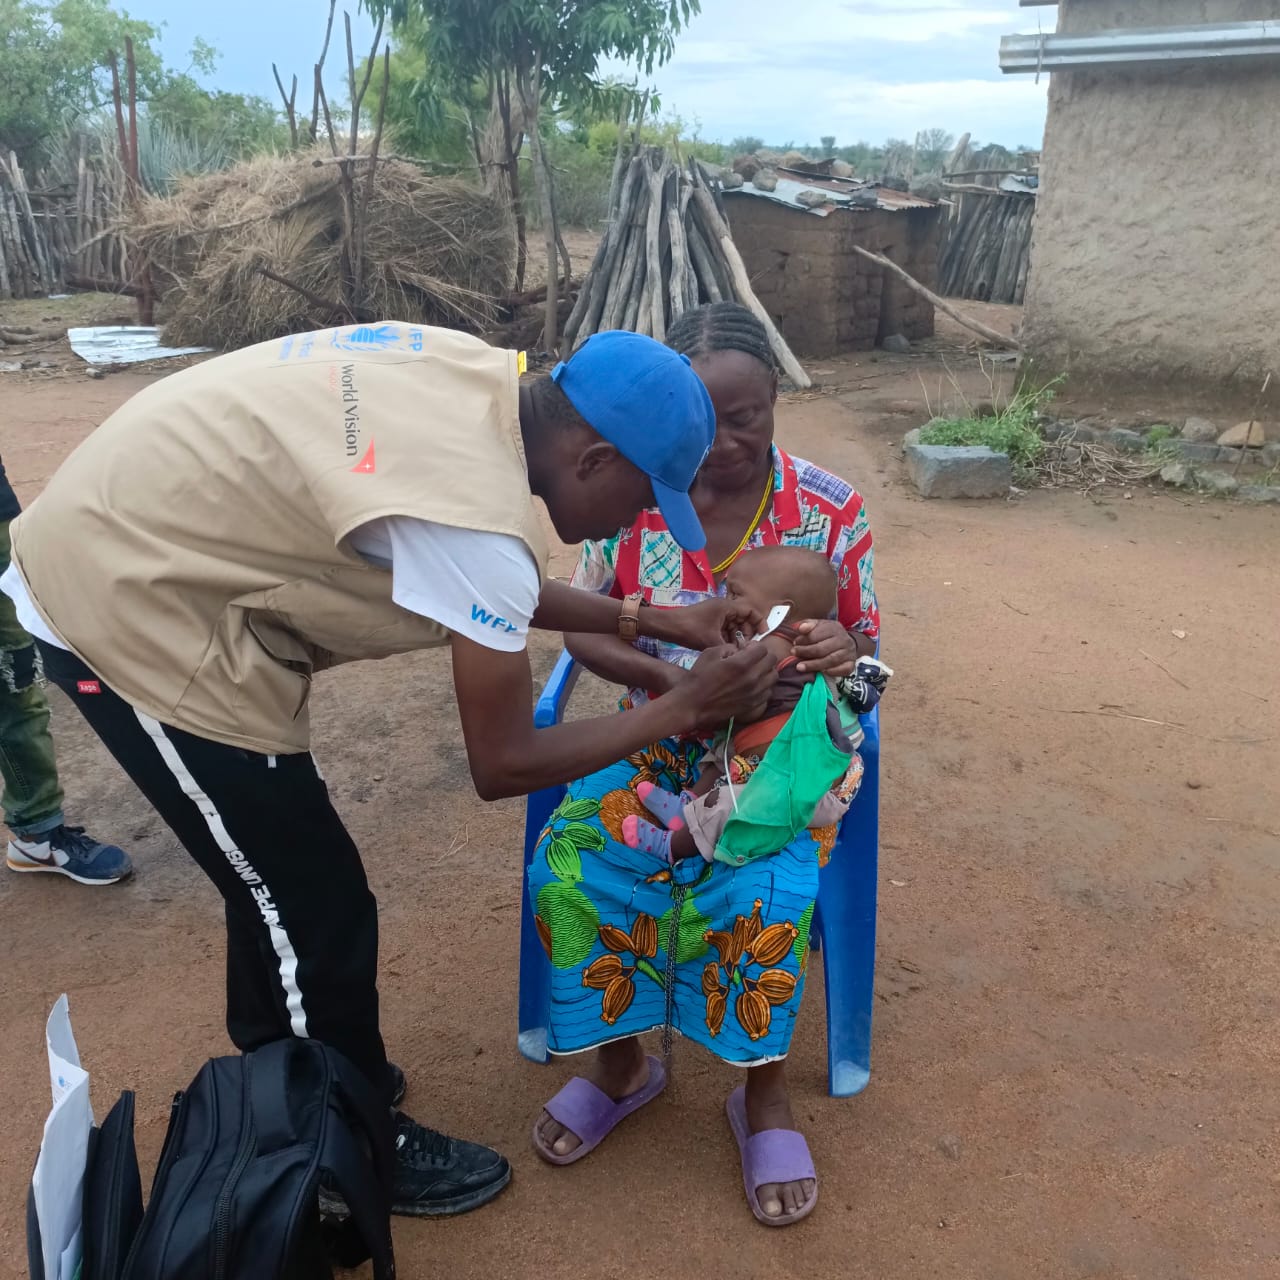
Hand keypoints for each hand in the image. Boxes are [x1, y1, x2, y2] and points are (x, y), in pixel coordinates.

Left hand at [645, 597, 763, 650]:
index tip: (762, 636)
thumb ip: (730, 648)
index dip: (759, 623)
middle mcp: (723, 607)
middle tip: (747, 648)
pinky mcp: (710, 620)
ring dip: (737, 637)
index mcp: (727, 606)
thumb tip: (743, 656)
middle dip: (747, 633)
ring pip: (734, 625)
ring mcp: (716, 613)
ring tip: (737, 650)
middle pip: (743, 619)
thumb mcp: (712, 641)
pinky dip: (728, 637)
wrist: (668, 626)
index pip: (751, 611)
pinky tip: (727, 649)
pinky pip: (725, 628)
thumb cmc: (690, 630)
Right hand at [672, 642, 776, 730]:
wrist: (693, 704)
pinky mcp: (753, 704)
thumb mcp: (710, 653)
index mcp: (741, 663)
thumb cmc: (699, 677)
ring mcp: (755, 693)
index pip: (763, 648)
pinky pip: (769, 691)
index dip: (754, 646)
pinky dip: (764, 685)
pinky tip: (753, 685)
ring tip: (754, 671)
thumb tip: (741, 649)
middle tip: (751, 658)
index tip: (746, 648)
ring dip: (766, 670)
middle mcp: (752, 678)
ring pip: (774, 676)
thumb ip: (730, 647)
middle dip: (763, 656)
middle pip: (772, 660)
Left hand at [792, 619, 860, 676]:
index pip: (817, 634)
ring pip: (830, 660)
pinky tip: (821, 673)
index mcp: (834, 628)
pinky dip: (832, 672)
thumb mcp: (818, 625)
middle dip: (806, 652)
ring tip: (800, 667)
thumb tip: (800, 628)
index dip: (804, 640)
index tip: (794, 643)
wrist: (846, 642)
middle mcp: (843, 640)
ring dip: (814, 665)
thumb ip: (808, 624)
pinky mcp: (851, 664)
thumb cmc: (827, 634)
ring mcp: (849, 653)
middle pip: (822, 649)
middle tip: (794, 654)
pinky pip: (843, 670)